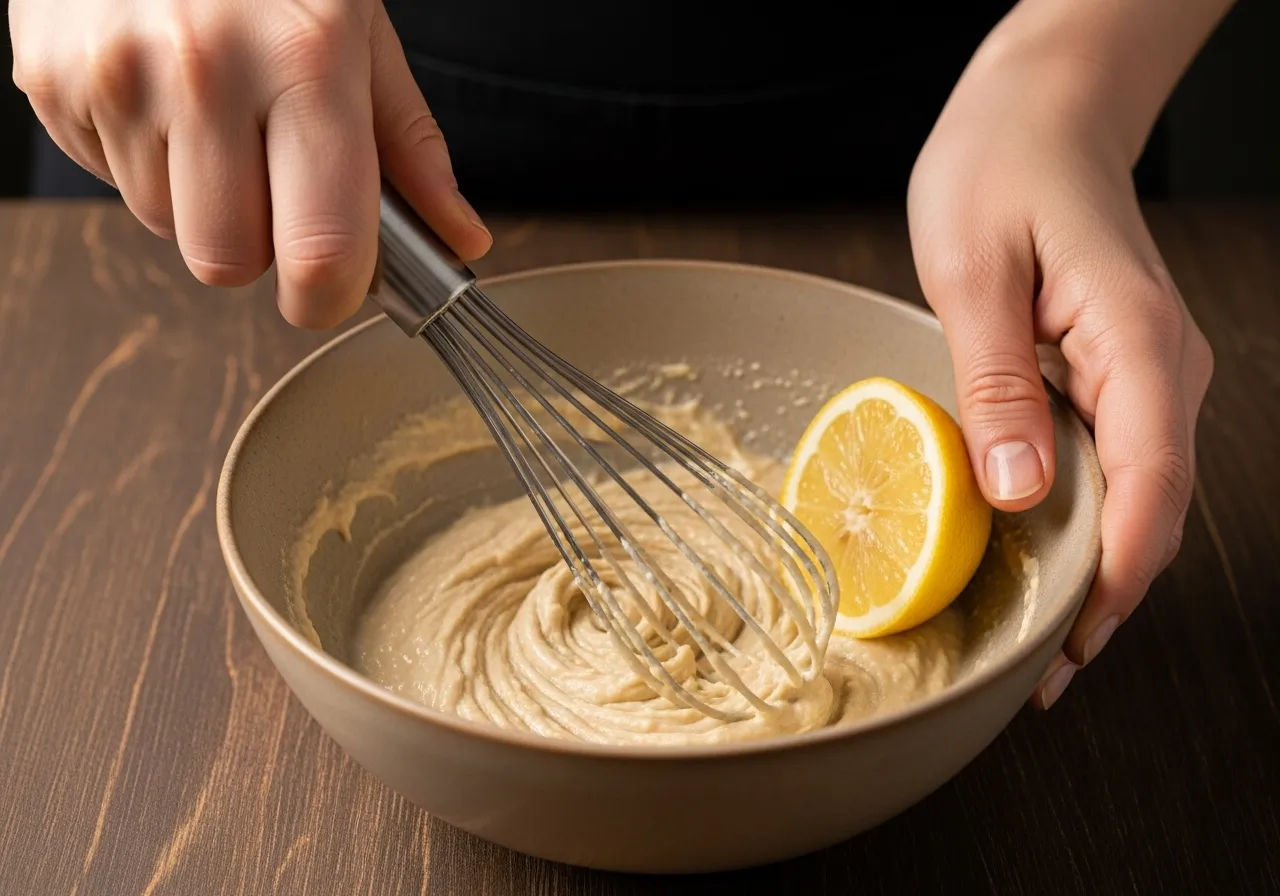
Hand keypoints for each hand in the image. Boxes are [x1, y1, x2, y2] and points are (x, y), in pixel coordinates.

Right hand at [9, 0, 491, 326]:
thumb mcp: (362, 31)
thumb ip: (409, 147)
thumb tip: (458, 238)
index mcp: (305, 61)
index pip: (319, 251)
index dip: (329, 298)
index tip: (333, 290)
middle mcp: (204, 71)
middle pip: (228, 261)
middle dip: (258, 246)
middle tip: (271, 183)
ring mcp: (117, 75)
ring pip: (167, 229)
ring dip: (198, 198)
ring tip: (212, 116)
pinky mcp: (51, 79)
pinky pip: (110, 180)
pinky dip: (144, 159)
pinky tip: (162, 96)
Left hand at [908, 34, 1213, 707]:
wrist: (1044, 109)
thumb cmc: (1003, 165)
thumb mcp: (973, 272)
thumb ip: (995, 384)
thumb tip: (1012, 495)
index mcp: (1139, 345)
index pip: (1149, 493)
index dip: (1110, 587)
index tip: (1064, 657)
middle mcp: (1165, 369)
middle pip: (1151, 513)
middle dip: (1097, 600)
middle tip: (1033, 676)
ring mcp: (1150, 374)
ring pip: (1134, 497)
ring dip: (1087, 570)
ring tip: (1027, 638)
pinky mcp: (1119, 375)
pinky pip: (1111, 465)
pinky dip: (1075, 520)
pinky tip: (1027, 555)